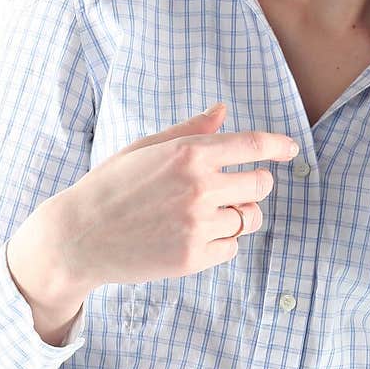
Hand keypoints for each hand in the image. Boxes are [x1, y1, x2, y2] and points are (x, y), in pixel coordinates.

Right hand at [47, 103, 299, 289]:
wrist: (78, 237)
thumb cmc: (112, 186)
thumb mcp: (146, 148)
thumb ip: (191, 131)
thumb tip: (223, 111)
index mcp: (189, 154)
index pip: (252, 146)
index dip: (278, 146)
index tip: (290, 150)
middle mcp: (199, 187)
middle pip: (261, 185)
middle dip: (253, 186)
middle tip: (232, 190)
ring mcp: (198, 224)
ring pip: (250, 219)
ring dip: (239, 216)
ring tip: (209, 216)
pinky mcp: (194, 257)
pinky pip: (232, 247)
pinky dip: (220, 243)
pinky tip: (191, 237)